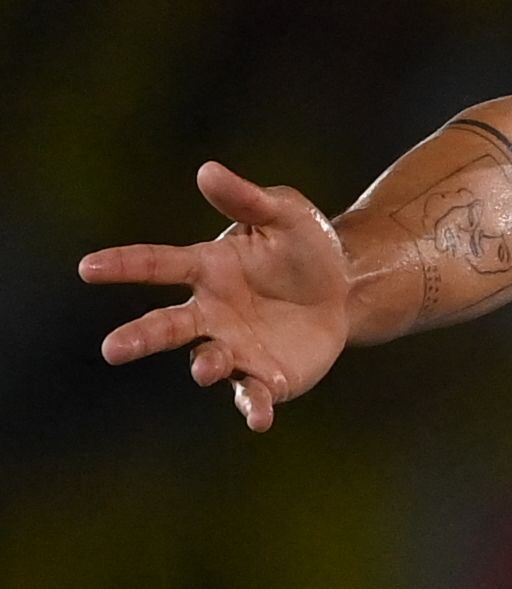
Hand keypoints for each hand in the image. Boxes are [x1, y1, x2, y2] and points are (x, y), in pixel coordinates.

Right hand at [81, 162, 355, 429]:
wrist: (347, 287)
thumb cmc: (304, 246)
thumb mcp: (284, 214)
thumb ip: (246, 198)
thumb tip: (207, 170)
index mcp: (207, 269)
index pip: (157, 264)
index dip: (123, 265)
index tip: (87, 268)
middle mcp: (211, 313)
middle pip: (166, 325)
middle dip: (139, 338)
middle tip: (111, 350)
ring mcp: (235, 347)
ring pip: (207, 361)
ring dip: (204, 366)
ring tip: (204, 369)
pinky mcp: (267, 376)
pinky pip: (254, 395)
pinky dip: (254, 407)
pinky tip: (259, 419)